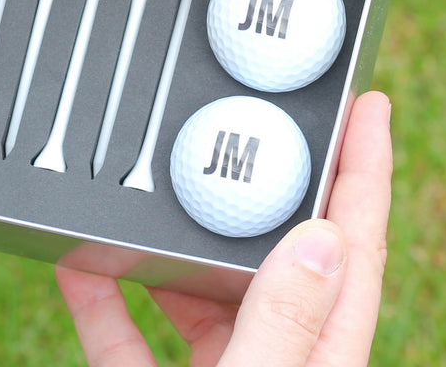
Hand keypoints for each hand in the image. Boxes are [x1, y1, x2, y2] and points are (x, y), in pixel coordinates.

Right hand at [57, 90, 391, 366]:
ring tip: (159, 182)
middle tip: (257, 118)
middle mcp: (276, 361)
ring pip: (203, 289)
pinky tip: (77, 261)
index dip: (366, 170)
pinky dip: (104, 297)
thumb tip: (321, 234)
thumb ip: (283, 324)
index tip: (369, 104)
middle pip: (278, 254)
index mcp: (319, 360)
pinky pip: (128, 335)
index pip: (353, 249)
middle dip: (265, 185)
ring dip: (176, 239)